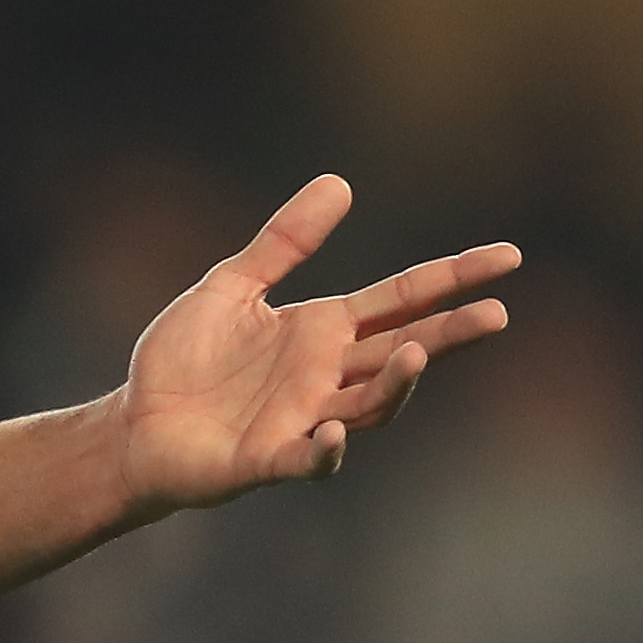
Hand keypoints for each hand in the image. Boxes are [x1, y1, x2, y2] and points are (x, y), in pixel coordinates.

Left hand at [117, 174, 517, 512]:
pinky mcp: (266, 460)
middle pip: (402, 351)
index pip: (402, 299)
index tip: (508, 257)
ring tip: (416, 353)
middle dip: (448, 335)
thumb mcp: (230, 287)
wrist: (133, 426)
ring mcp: (302, 420)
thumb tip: (339, 182)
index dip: (452, 278)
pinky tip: (335, 431)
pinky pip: (307, 458)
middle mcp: (325, 375)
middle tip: (497, 314)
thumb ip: (283, 243)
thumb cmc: (183, 361)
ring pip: (369, 405)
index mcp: (322, 330)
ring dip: (395, 384)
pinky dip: (326, 450)